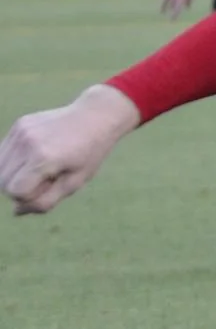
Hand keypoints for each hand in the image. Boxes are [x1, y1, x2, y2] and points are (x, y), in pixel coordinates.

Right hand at [0, 84, 141, 215]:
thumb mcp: (73, 184)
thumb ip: (44, 201)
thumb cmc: (87, 155)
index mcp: (44, 159)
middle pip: (2, 181)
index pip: (15, 191)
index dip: (29, 197)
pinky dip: (14, 162)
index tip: (48, 188)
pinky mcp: (18, 125)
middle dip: (18, 189)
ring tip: (39, 170)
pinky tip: (35, 157)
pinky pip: (3, 152)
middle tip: (44, 180)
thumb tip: (16, 211)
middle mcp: (27, 143)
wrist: (93, 118)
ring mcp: (20, 131)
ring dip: (14, 176)